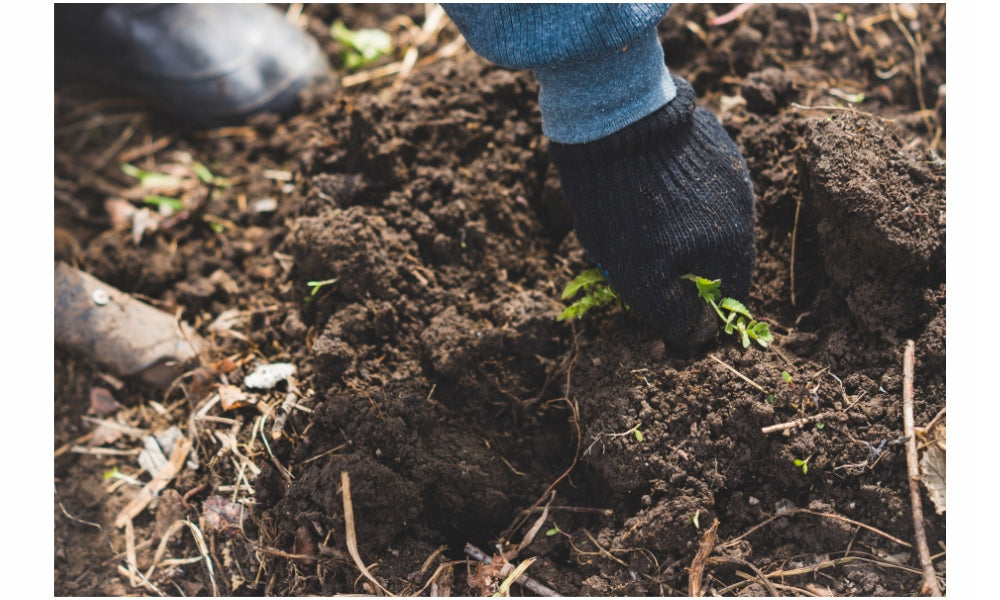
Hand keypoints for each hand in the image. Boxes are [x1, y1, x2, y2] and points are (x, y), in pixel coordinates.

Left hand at [549, 76, 755, 345]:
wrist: (611, 118)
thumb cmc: (622, 206)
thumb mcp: (638, 276)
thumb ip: (672, 313)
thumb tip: (698, 336)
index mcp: (733, 240)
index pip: (730, 293)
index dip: (699, 308)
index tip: (667, 306)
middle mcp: (744, 203)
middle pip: (720, 254)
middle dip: (687, 267)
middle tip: (643, 263)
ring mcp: (729, 166)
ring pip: (710, 216)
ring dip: (683, 230)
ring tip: (639, 223)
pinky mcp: (709, 138)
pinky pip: (698, 181)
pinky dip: (677, 194)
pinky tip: (644, 188)